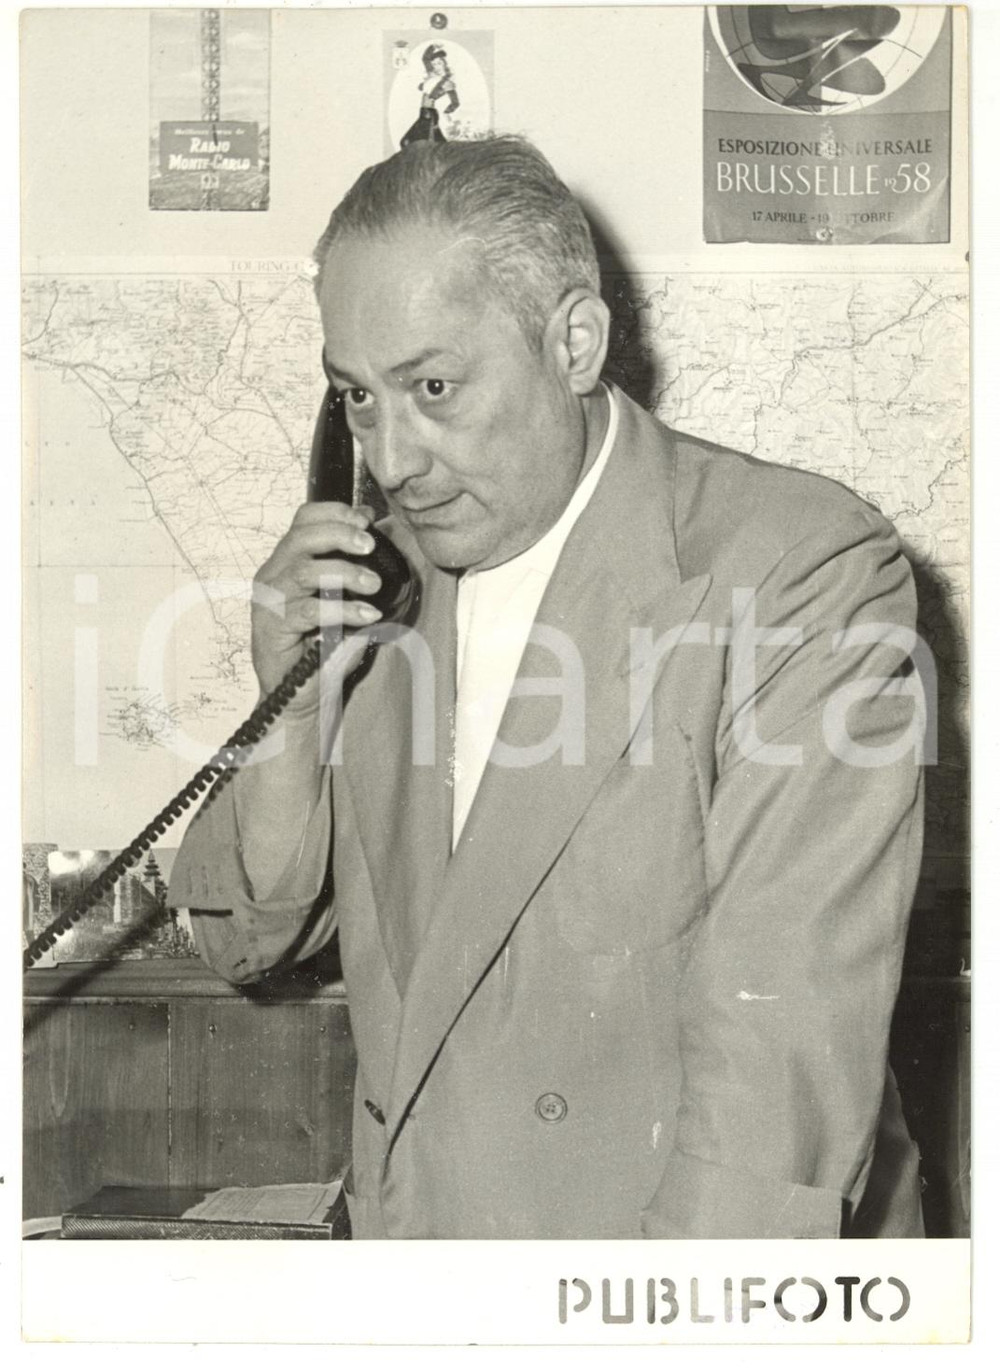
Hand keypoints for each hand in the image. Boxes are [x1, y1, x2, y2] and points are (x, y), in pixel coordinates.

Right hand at [251, 501, 383, 709]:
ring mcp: (270, 602)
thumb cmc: (320, 646)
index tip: (366, 520)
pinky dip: (343, 610)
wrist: (298, 695)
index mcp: (288, 561)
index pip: (303, 520)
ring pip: (305, 571)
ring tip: (374, 584)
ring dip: (345, 572)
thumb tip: (378, 536)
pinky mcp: (273, 629)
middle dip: (340, 534)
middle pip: (301, 537)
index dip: (335, 513)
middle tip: (371, 546)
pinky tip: (367, 615)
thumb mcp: (342, 600)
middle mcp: (273, 575)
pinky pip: (310, 611)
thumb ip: (352, 568)